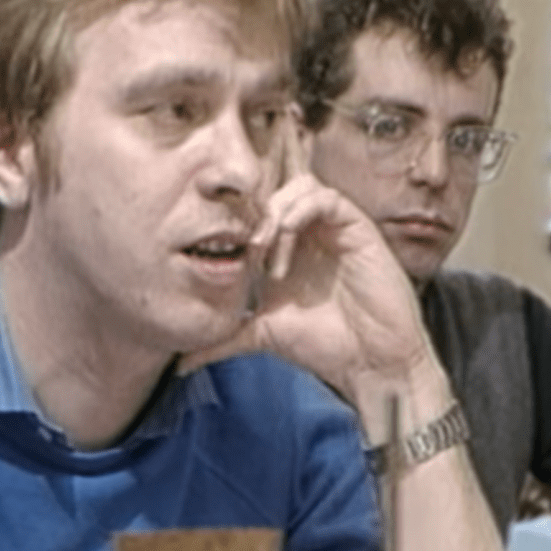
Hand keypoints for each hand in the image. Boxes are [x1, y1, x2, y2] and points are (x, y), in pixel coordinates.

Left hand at [180, 114, 429, 405]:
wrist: (370, 362)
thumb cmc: (325, 345)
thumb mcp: (263, 335)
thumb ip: (225, 338)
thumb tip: (180, 363)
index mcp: (288, 249)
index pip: (258, 212)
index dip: (236, 223)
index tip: (221, 253)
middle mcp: (311, 233)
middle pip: (275, 191)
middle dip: (253, 215)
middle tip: (242, 249)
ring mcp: (335, 228)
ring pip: (299, 187)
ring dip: (276, 213)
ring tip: (265, 250)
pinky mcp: (357, 227)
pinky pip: (326, 197)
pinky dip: (301, 210)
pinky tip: (287, 240)